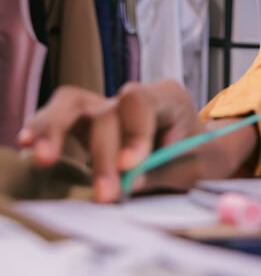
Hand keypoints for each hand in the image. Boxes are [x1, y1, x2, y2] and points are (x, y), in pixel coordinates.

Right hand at [17, 81, 210, 202]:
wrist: (201, 150)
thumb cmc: (199, 154)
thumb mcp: (194, 164)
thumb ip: (162, 169)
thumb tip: (128, 181)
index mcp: (168, 98)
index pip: (141, 103)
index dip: (133, 132)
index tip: (131, 165)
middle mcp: (134, 97)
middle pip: (106, 113)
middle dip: (102, 154)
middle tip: (105, 194)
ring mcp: (108, 107)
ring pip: (73, 103)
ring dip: (55, 129)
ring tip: (42, 158)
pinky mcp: (89, 122)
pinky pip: (61, 116)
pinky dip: (44, 127)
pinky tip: (27, 143)